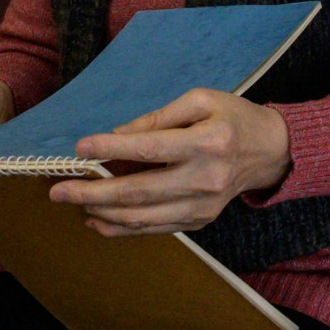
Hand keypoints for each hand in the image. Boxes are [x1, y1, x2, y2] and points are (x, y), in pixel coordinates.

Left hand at [50, 88, 292, 237]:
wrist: (271, 152)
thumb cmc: (234, 118)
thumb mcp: (202, 100)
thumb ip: (160, 117)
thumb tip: (118, 135)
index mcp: (209, 142)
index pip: (151, 148)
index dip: (112, 148)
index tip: (81, 148)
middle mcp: (205, 179)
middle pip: (139, 191)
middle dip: (93, 192)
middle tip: (58, 190)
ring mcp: (202, 206)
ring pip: (142, 217)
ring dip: (101, 212)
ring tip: (73, 203)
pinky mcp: (199, 221)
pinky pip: (153, 229)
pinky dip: (121, 228)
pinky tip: (97, 219)